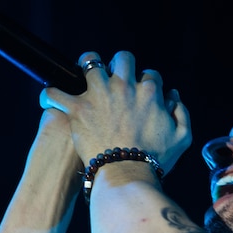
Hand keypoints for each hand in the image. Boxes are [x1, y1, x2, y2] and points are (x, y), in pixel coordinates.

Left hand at [39, 50, 191, 175]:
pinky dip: (51, 95)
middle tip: (113, 76)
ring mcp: (99, 95)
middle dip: (119, 64)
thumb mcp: (182, 138)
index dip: (146, 81)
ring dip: (86, 67)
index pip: (149, 74)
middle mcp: (124, 86)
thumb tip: (173, 97)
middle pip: (122, 59)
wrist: (127, 173)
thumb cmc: (155, 159)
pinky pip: (57, 94)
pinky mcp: (78, 109)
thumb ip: (181, 114)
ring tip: (82, 76)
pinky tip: (50, 97)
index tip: (140, 91)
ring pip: (89, 63)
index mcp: (149, 92)